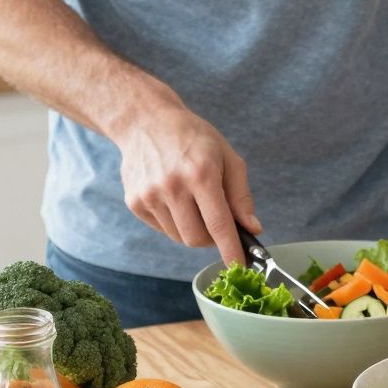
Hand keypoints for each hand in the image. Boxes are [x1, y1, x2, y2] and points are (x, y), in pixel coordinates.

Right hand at [118, 102, 257, 266]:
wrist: (145, 121)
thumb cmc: (193, 138)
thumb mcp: (227, 157)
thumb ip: (241, 196)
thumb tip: (252, 228)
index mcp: (200, 175)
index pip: (219, 225)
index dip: (231, 251)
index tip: (239, 266)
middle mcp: (172, 187)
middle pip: (197, 239)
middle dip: (212, 239)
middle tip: (217, 221)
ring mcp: (149, 196)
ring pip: (179, 237)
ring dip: (193, 230)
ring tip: (193, 203)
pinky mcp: (134, 202)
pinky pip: (162, 229)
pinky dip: (174, 223)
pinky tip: (174, 198)